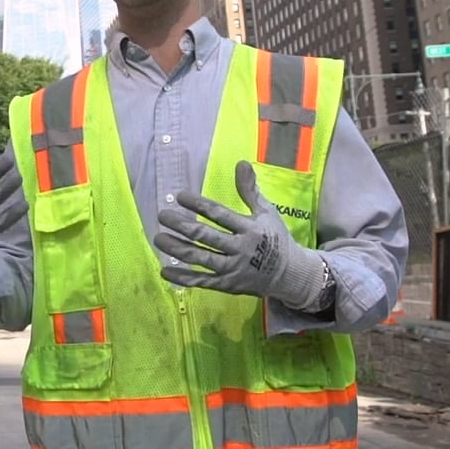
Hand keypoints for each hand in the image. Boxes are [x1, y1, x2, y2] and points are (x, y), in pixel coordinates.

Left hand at [153, 162, 329, 311]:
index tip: (180, 196)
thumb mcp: (267, 212)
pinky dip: (183, 277)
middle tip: (162, 216)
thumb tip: (241, 162)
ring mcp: (232, 269)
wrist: (290, 274)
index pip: (219, 214)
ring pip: (200, 259)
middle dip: (181, 225)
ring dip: (177, 248)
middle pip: (206, 236)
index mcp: (250, 229)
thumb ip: (250, 190)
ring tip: (159, 238)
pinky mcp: (227, 285)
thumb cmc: (276, 238)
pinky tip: (165, 270)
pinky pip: (202, 282)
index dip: (198, 204)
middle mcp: (240, 249)